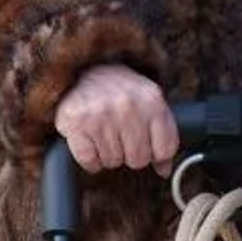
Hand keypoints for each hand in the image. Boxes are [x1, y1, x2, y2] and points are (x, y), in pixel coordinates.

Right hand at [54, 65, 179, 174]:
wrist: (82, 71)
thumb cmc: (118, 90)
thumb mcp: (148, 101)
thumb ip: (162, 133)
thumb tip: (164, 169)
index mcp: (152, 99)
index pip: (165, 149)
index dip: (155, 152)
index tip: (145, 141)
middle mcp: (127, 105)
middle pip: (138, 159)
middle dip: (129, 153)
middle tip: (120, 133)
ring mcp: (101, 114)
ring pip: (113, 161)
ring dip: (107, 153)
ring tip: (103, 130)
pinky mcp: (77, 123)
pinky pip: (90, 161)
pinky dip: (89, 157)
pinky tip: (90, 138)